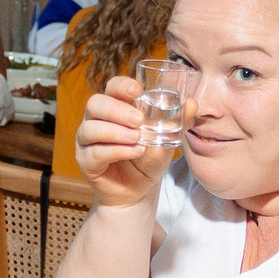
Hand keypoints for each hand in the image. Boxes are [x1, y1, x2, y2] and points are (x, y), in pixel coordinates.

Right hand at [77, 75, 170, 212]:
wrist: (138, 192)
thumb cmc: (148, 160)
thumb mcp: (166, 141)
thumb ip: (178, 122)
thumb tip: (192, 104)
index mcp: (115, 107)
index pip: (112, 87)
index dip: (121, 86)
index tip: (137, 90)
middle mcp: (97, 120)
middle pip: (95, 103)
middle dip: (117, 110)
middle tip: (139, 120)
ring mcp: (87, 141)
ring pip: (91, 128)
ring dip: (116, 131)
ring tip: (138, 139)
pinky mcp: (86, 161)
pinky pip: (95, 152)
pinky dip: (116, 151)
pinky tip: (134, 152)